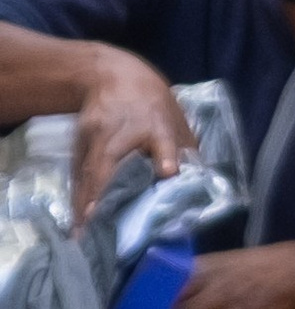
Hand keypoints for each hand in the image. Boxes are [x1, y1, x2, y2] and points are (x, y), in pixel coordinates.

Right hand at [72, 48, 193, 223]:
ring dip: (87, 204)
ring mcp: (98, 135)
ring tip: (84, 234)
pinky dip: (78, 197)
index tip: (167, 172)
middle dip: (105, 194)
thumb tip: (201, 190)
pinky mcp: (80, 140)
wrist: (113, 74)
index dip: (165, 156)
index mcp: (157, 125)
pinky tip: (78, 221)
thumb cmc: (154, 105)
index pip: (163, 140)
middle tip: (99, 227)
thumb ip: (187, 153)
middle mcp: (124, 130)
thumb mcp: (177, 122)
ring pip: (91, 172)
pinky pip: (79, 173)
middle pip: (112, 162)